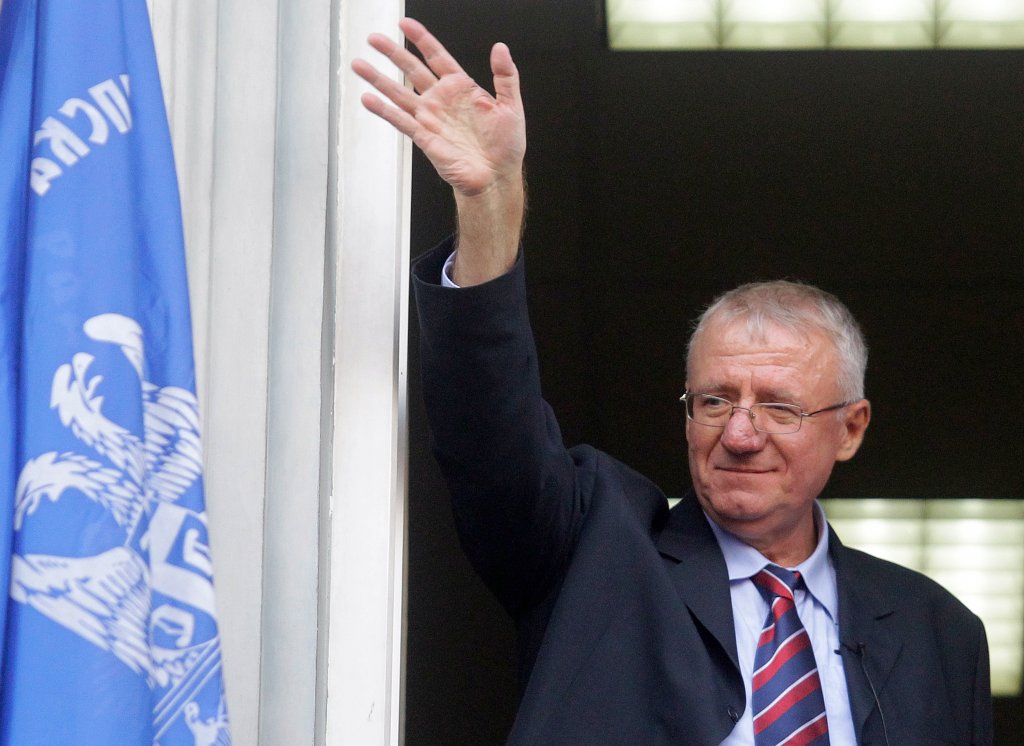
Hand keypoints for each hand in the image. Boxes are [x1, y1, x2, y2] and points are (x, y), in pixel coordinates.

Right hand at [352, 17, 525, 198]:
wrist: (497, 178)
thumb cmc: (505, 147)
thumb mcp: (512, 106)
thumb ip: (506, 75)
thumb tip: (500, 48)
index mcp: (462, 88)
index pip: (437, 56)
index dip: (421, 39)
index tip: (406, 25)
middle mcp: (442, 101)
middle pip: (412, 70)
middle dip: (392, 53)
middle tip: (374, 39)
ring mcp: (431, 118)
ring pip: (399, 93)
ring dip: (379, 79)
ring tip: (359, 65)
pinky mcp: (425, 137)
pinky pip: (401, 121)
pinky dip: (384, 111)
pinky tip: (369, 99)